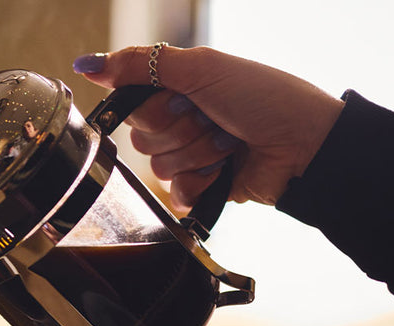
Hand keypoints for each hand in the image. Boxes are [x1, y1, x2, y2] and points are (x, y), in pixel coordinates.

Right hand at [73, 45, 344, 209]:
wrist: (306, 145)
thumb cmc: (264, 98)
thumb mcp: (202, 68)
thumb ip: (141, 65)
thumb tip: (87, 64)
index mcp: (178, 88)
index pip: (131, 103)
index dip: (153, 106)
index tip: (182, 98)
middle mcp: (180, 121)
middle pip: (140, 137)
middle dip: (179, 130)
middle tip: (211, 118)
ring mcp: (191, 155)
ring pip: (157, 166)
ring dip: (196, 153)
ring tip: (229, 143)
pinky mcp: (202, 188)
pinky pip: (174, 193)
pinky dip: (201, 182)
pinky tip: (225, 169)